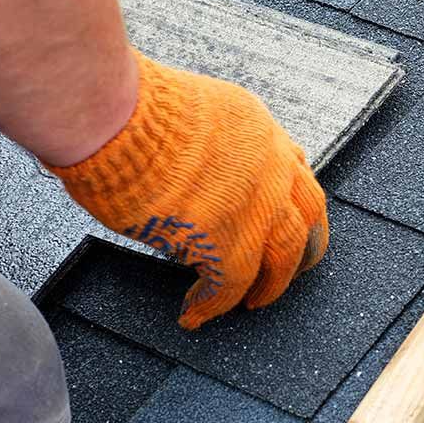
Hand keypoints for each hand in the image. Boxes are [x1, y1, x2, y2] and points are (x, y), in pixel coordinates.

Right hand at [46, 49, 327, 328]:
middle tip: (292, 272)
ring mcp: (255, 204)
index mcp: (259, 130)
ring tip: (252, 304)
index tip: (289, 220)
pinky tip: (194, 313)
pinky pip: (230, 286)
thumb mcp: (192, 110)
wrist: (115, 118)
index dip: (293, 202)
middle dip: (303, 249)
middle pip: (308, 217)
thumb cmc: (129, 109)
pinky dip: (211, 305)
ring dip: (269, 286)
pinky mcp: (226, 240)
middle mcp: (271, 165)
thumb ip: (210, 143)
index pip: (296, 171)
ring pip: (283, 257)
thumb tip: (194, 171)